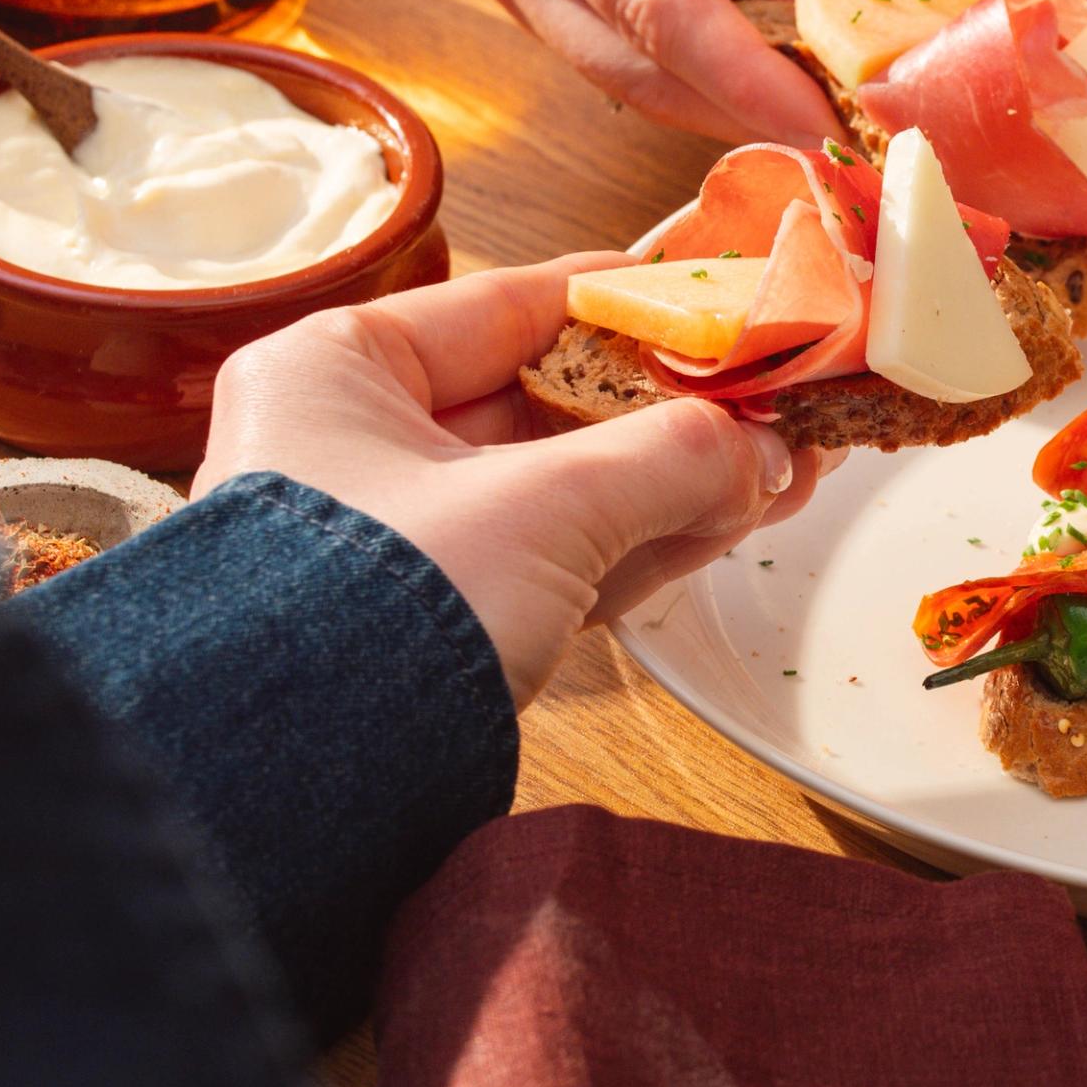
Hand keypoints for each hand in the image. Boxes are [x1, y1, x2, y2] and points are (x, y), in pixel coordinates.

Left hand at [198, 257, 825, 701]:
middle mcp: (351, 446)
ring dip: (671, 483)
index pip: (504, 305)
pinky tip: (723, 526)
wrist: (309, 788)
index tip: (709, 298)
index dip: (621, 302)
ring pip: (557, 491)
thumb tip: (765, 448)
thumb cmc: (378, 612)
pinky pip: (549, 561)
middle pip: (543, 403)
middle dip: (670, 412)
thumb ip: (669, 457)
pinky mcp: (432, 623)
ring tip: (778, 470)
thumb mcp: (545, 506)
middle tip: (770, 404)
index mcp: (336, 372)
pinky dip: (634, 546)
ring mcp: (393, 542)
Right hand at [458, 0, 845, 146]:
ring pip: (638, 80)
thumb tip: (837, 55)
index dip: (746, 80)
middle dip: (746, 102)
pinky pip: (639, 61)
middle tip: (852, 127)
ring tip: (826, 94)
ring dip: (732, 96)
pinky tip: (779, 68)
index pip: (654, 10)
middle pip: (637, 66)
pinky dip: (713, 72)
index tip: (829, 127)